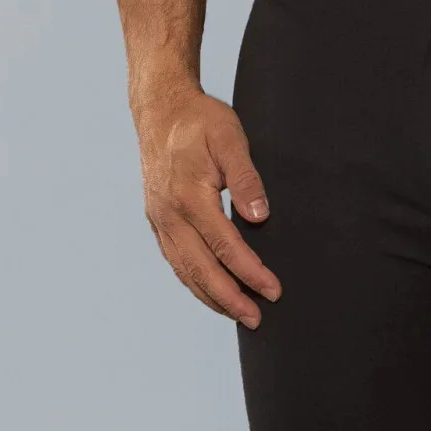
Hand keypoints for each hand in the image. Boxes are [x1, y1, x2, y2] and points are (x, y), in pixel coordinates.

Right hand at [138, 87, 280, 328]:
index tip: (273, 291)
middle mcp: (169, 213)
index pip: (225, 245)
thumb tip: (259, 217)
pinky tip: (211, 294)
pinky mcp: (157, 221)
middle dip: (230, 298)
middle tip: (257, 320)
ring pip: (185, 270)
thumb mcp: (229, 137)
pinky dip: (194, 282)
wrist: (160, 110)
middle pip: (201, 268)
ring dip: (211, 297)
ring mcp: (159, 219)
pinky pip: (175, 260)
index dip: (250, 272)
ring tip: (238, 316)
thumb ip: (246, 178)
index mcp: (189, 195)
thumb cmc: (200, 121)